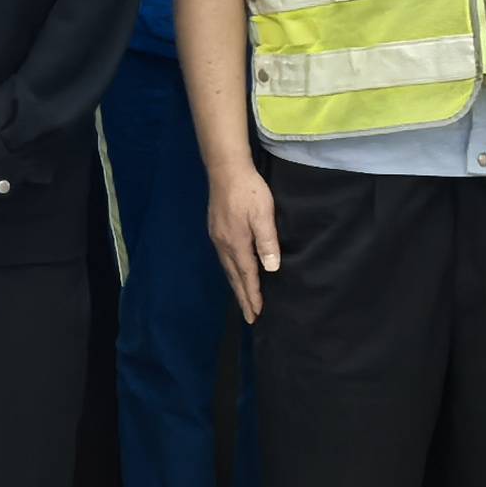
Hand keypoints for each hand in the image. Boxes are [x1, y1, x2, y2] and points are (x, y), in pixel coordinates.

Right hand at [207, 163, 278, 322]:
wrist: (225, 169)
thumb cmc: (249, 190)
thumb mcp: (263, 214)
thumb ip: (267, 242)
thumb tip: (270, 269)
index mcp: (236, 243)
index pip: (247, 276)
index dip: (253, 295)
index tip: (257, 314)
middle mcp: (223, 244)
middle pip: (233, 277)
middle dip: (242, 298)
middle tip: (249, 317)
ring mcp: (216, 236)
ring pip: (227, 269)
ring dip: (235, 286)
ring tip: (243, 300)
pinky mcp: (215, 229)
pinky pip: (223, 259)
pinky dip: (230, 272)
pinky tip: (234, 271)